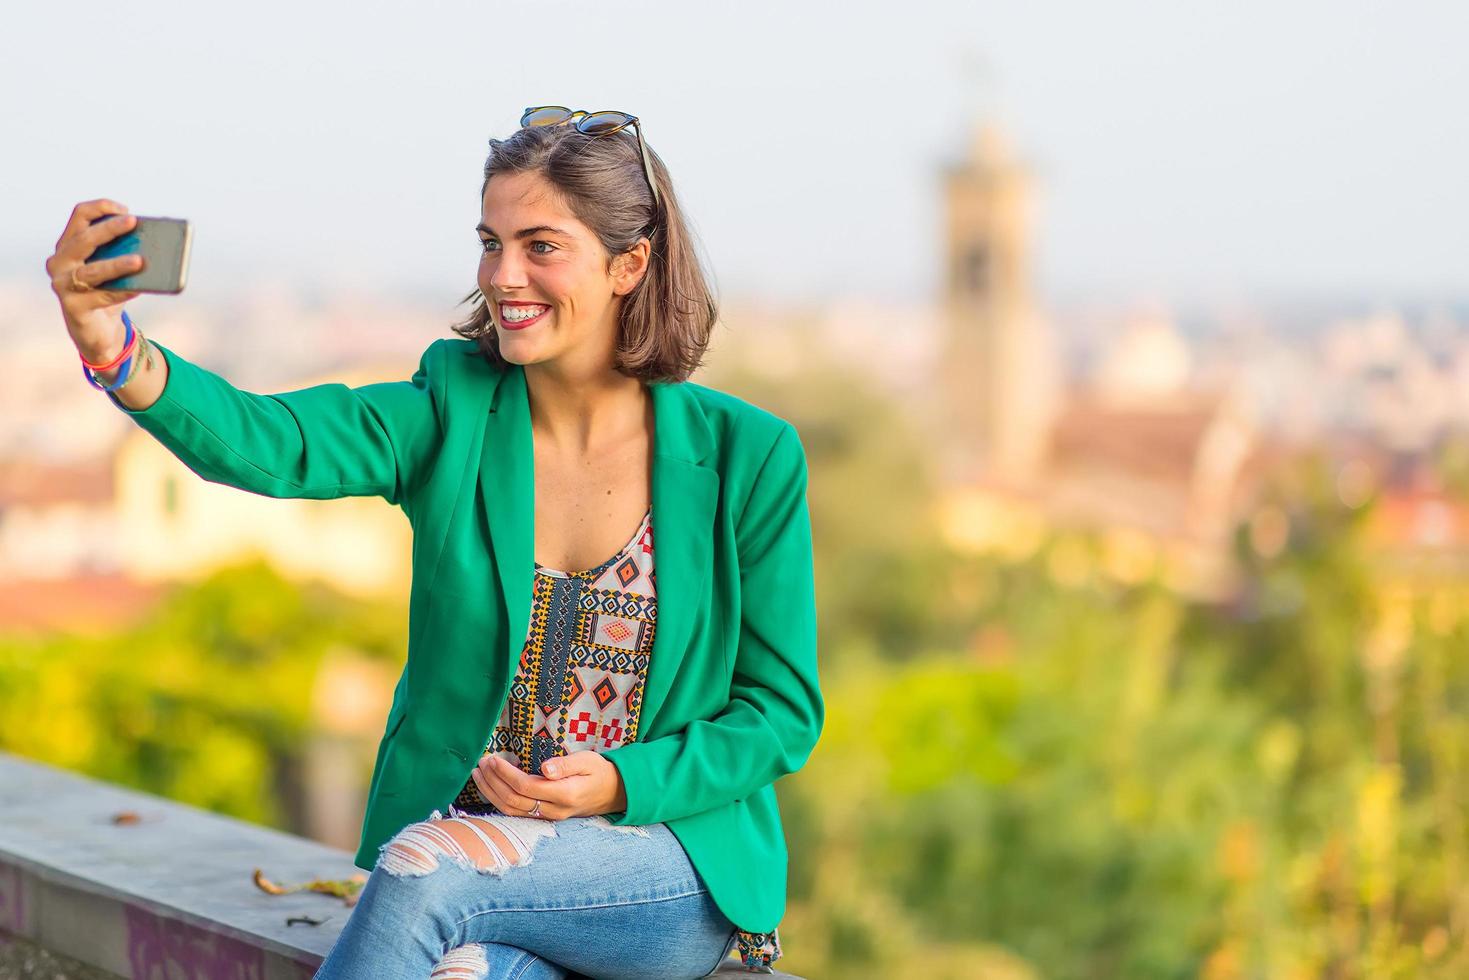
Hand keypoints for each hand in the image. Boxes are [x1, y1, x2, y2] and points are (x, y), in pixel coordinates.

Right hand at [45, 199, 147, 362]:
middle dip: (109, 228)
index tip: (127, 210)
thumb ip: (127, 251)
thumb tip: (157, 240)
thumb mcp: (116, 268)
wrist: (97, 330)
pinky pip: (100, 296)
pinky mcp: (73, 307)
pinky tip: (138, 288)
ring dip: (117, 264)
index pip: (80, 215)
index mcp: (69, 244)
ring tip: (140, 260)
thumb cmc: (109, 291)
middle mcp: (59, 261)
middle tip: (133, 221)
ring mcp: (62, 285)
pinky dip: (122, 292)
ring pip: (92, 270)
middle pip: (84, 239)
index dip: (102, 208)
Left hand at [470, 751, 627, 820]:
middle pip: (514, 800)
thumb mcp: (588, 761)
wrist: (613, 793)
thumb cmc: (599, 772)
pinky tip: (490, 788)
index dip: (506, 774)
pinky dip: (499, 801)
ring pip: (512, 810)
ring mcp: (549, 816)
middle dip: (493, 782)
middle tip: (481, 763)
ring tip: (478, 775)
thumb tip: (545, 768)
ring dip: (491, 793)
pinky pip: (516, 813)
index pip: (526, 786)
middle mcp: (554, 810)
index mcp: (565, 794)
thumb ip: (566, 765)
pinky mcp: (544, 817)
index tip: (493, 759)